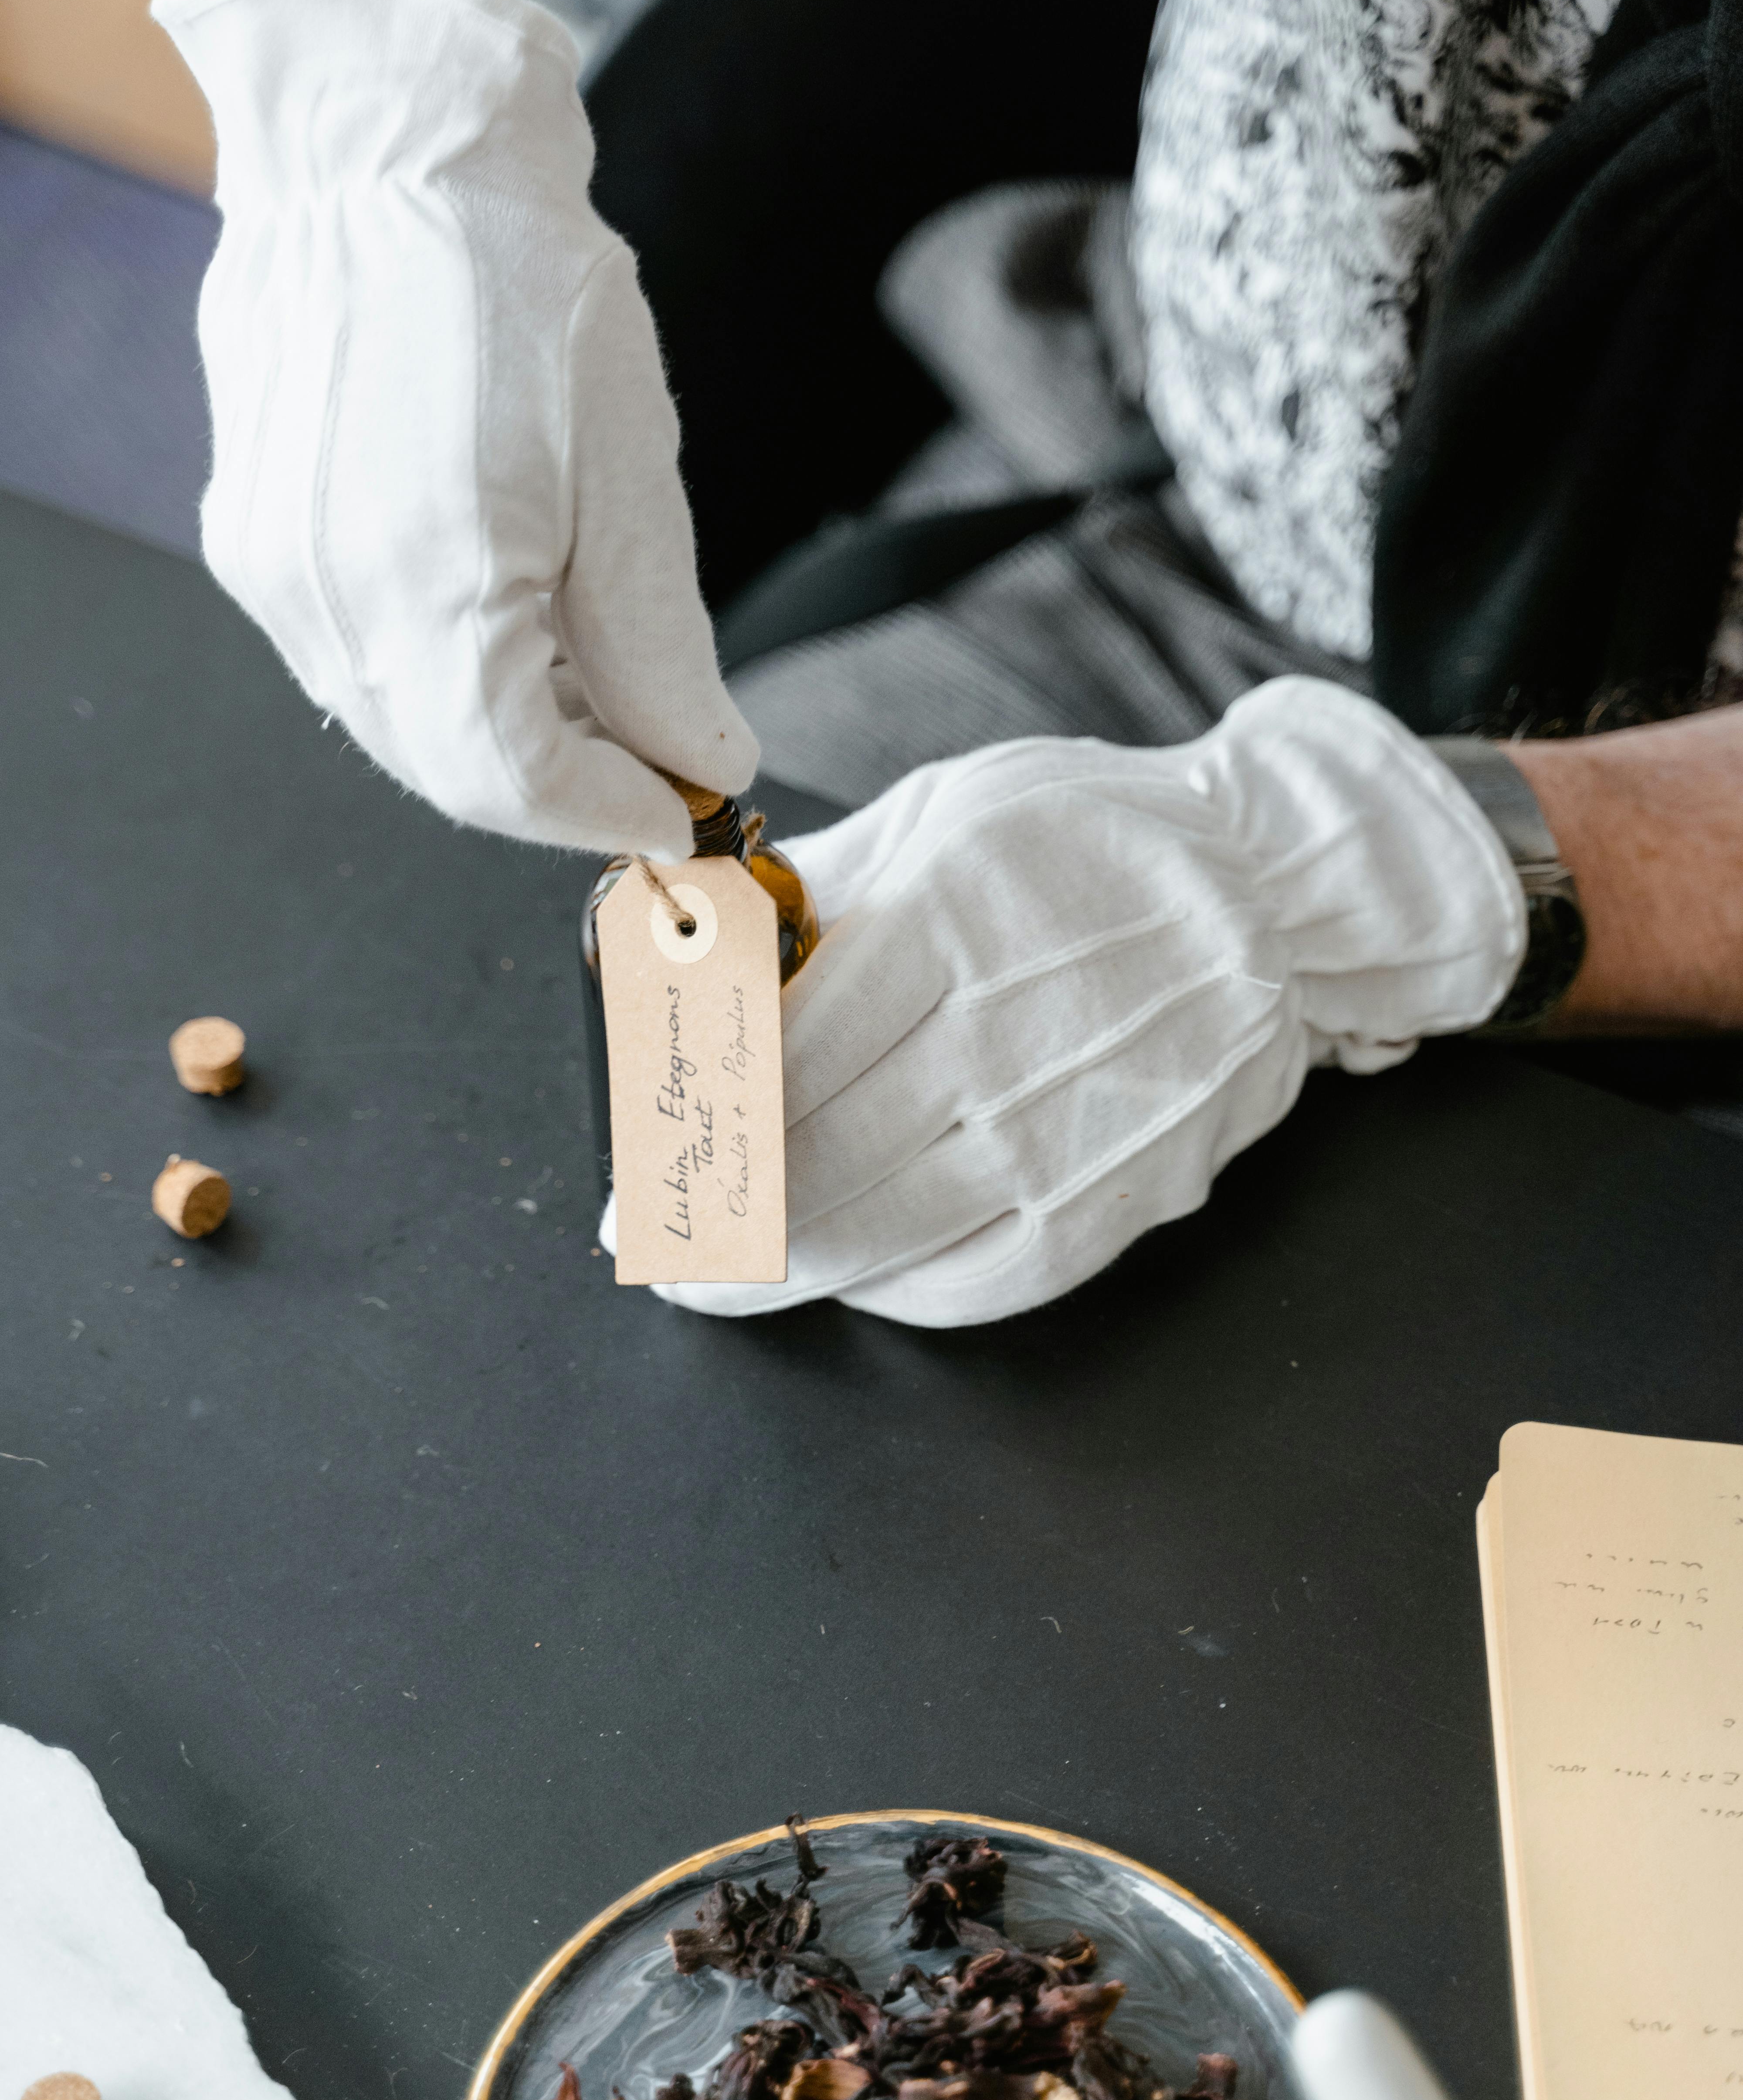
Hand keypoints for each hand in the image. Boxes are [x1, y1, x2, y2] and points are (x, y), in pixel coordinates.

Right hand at [154, 0, 755, 859]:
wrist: (385, 155)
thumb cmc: (512, 283)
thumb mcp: (630, 476)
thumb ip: (658, 647)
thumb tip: (702, 759)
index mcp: (423, 587)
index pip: (515, 783)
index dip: (610, 815)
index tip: (686, 809)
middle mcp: (328, 602)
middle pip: (454, 774)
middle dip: (567, 787)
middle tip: (657, 758)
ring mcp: (279, 577)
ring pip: (406, 729)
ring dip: (511, 738)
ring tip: (600, 688)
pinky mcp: (263, 545)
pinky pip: (363, 664)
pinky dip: (450, 679)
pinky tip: (517, 628)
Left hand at [644, 682, 1524, 1326]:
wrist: (1277, 895)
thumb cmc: (1095, 842)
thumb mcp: (950, 810)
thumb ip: (820, 886)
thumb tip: (695, 946)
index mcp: (954, 921)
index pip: (779, 1062)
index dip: (687, 1135)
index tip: (631, 1178)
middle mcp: (1010, 1035)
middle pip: (815, 1169)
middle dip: (711, 1225)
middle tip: (653, 1247)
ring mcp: (1071, 1128)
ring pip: (883, 1239)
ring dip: (784, 1275)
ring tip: (721, 1277)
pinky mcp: (1120, 1197)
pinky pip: (975, 1279)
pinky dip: (896, 1289)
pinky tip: (853, 1275)